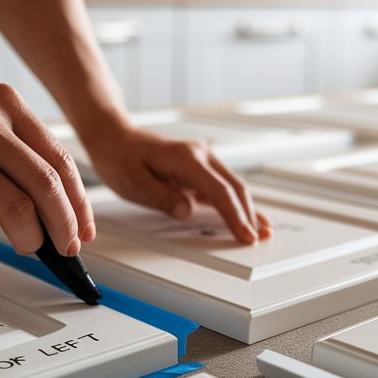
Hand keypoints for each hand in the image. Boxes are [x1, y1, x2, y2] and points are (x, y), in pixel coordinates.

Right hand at [0, 68, 92, 255]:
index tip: (83, 229)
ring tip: (26, 245)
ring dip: (29, 239)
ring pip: (17, 210)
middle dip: (65, 228)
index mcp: (4, 103)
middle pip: (48, 187)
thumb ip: (11, 141)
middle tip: (66, 248)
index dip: (79, 203)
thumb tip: (52, 196)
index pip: (60, 161)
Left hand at [81, 123, 272, 244]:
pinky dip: (237, 204)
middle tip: (257, 239)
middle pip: (234, 189)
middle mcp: (200, 156)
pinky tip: (249, 215)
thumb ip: (161, 197)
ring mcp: (202, 161)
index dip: (235, 216)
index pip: (220, 191)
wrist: (115, 138)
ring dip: (248, 210)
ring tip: (263, 230)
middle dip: (249, 215)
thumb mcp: (133, 182)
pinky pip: (223, 188)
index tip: (245, 234)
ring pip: (233, 187)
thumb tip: (187, 211)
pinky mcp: (199, 170)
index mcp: (187, 159)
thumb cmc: (121, 158)